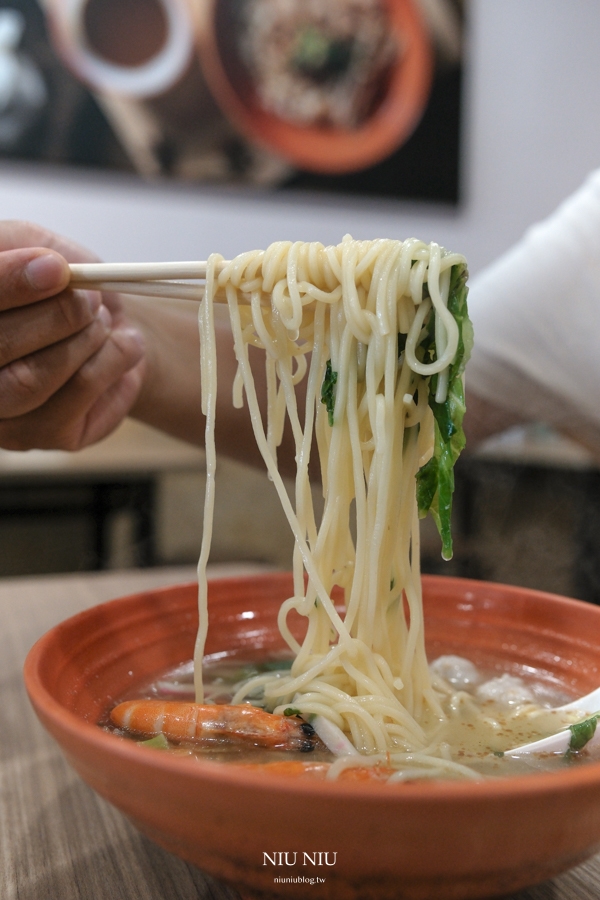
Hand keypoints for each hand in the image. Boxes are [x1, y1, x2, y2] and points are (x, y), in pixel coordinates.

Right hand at [0, 220, 144, 450]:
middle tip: (92, 298)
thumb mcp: (41, 247)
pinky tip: (123, 346)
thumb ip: (26, 248)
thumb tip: (44, 266)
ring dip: (85, 340)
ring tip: (103, 322)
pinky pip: (74, 395)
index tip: (55, 268)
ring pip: (32, 379)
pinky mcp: (34, 434)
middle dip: (58, 315)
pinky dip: (111, 361)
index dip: (8, 283)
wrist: (112, 329)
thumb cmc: (65, 288)